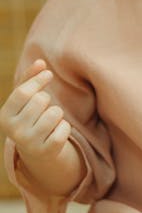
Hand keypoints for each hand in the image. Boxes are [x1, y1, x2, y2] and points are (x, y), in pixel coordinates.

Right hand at [0, 59, 72, 182]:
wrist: (36, 150)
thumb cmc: (30, 117)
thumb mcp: (25, 99)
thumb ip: (30, 79)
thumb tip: (40, 62)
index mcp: (4, 117)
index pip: (23, 92)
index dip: (38, 80)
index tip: (49, 73)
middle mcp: (13, 132)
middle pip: (41, 100)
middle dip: (47, 99)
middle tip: (43, 109)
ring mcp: (30, 144)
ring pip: (55, 113)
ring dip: (57, 113)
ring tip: (49, 121)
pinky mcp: (47, 151)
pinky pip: (65, 128)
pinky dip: (65, 126)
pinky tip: (56, 132)